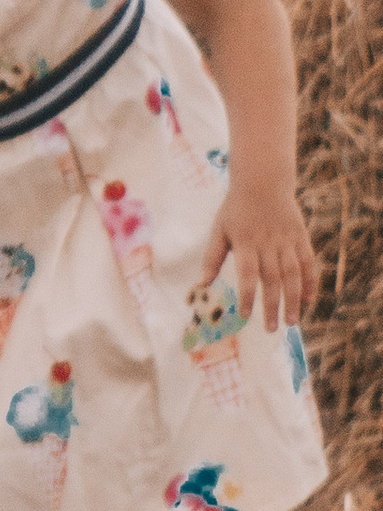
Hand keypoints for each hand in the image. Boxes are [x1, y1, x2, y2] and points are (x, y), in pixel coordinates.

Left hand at [201, 183, 319, 333]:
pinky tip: (308, 300)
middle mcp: (267, 243)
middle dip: (273, 306)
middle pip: (272, 279)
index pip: (248, 275)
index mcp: (245, 243)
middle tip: (274, 329)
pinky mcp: (300, 237)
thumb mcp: (219, 229)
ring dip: (293, 299)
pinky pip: (307, 262)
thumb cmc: (235, 209)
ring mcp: (286, 240)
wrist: (262, 181)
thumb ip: (212, 257)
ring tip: (293, 321)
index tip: (245, 316)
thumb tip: (201, 284)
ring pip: (293, 274)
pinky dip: (309, 281)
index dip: (247, 296)